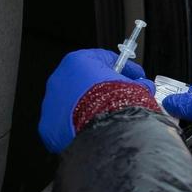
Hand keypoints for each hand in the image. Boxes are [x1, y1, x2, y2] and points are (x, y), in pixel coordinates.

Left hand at [38, 49, 153, 153]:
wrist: (105, 131)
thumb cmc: (119, 103)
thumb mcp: (136, 87)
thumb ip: (138, 83)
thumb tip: (144, 86)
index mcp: (77, 61)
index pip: (101, 59)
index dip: (122, 67)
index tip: (136, 76)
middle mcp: (58, 78)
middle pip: (83, 81)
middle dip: (101, 88)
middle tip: (119, 98)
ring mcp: (50, 102)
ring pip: (70, 103)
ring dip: (86, 108)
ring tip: (105, 119)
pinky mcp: (47, 125)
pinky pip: (63, 124)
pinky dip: (76, 127)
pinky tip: (92, 133)